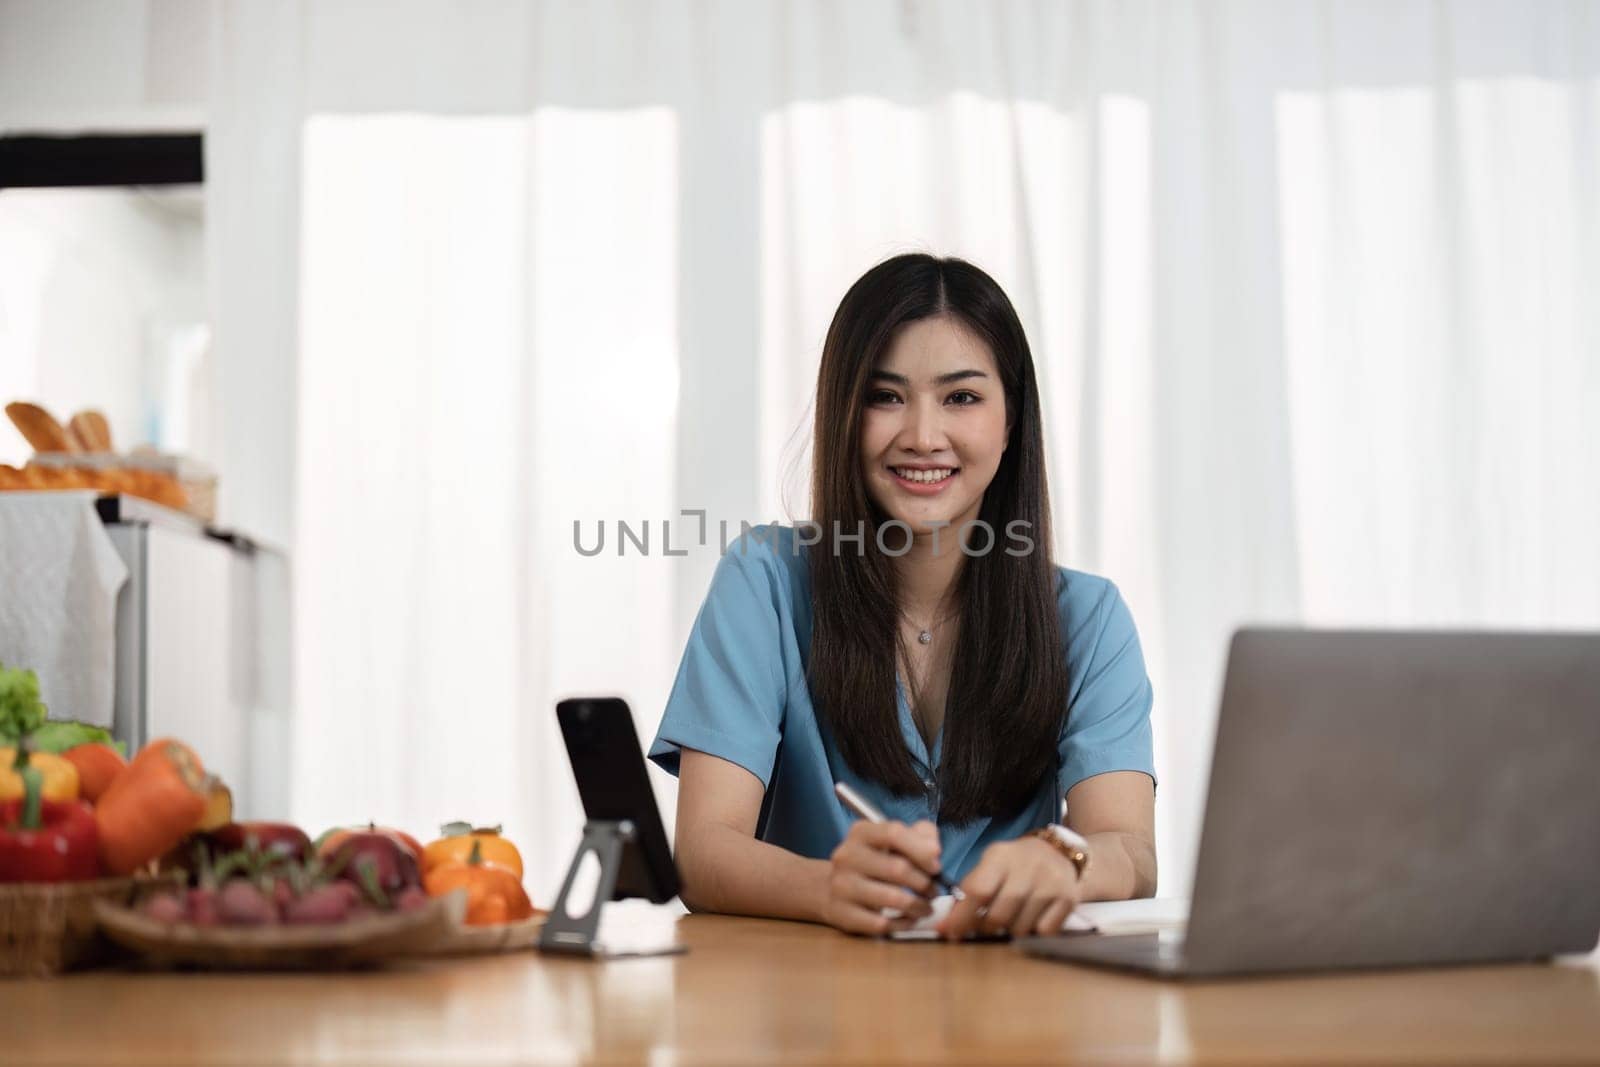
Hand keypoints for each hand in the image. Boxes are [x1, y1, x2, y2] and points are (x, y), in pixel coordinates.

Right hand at [821, 819, 942, 935]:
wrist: (835, 889)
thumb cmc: (876, 862)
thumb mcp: (895, 841)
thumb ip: (921, 835)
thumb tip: (934, 852)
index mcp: (861, 832)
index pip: (894, 833)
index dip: (921, 850)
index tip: (936, 866)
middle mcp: (846, 856)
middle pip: (897, 868)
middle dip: (924, 883)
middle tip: (935, 892)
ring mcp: (841, 886)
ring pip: (892, 898)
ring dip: (918, 906)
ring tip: (926, 907)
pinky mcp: (842, 914)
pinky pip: (882, 923)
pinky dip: (903, 924)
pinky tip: (909, 920)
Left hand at [937, 835, 1081, 940]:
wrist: (1059, 853)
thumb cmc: (1015, 863)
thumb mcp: (991, 864)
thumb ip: (970, 889)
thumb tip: (947, 925)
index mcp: (1001, 856)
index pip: (978, 891)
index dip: (961, 916)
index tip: (949, 932)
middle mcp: (1028, 868)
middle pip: (998, 916)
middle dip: (985, 927)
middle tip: (985, 924)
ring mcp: (1051, 884)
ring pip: (1020, 928)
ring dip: (1010, 929)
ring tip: (1012, 914)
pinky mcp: (1069, 899)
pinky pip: (1043, 931)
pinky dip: (1034, 930)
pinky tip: (1033, 915)